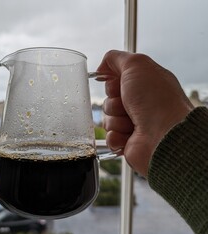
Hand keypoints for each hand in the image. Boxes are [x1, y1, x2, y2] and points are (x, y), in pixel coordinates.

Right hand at [96, 50, 193, 176]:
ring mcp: (133, 125)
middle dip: (114, 104)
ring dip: (116, 121)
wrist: (165, 134)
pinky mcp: (128, 142)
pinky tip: (128, 136)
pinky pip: (109, 137)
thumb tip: (101, 68)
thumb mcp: (136, 65)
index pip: (113, 83)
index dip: (112, 84)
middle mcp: (139, 105)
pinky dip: (116, 137)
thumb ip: (115, 58)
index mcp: (142, 86)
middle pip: (107, 101)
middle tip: (129, 106)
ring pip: (107, 120)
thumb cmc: (156, 99)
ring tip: (132, 123)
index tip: (120, 86)